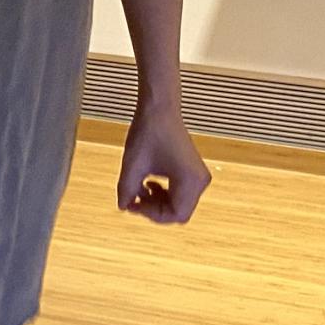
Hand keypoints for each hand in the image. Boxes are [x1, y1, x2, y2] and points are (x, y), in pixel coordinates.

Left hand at [117, 104, 210, 224]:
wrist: (160, 109)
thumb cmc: (148, 131)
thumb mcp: (133, 164)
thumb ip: (127, 189)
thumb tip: (123, 207)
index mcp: (191, 181)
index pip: (177, 215)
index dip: (153, 215)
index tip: (133, 206)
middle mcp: (200, 181)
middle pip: (179, 212)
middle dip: (155, 209)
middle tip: (134, 200)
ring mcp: (198, 176)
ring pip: (179, 203)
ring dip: (158, 201)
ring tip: (140, 189)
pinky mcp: (192, 172)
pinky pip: (180, 193)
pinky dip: (164, 192)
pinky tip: (149, 182)